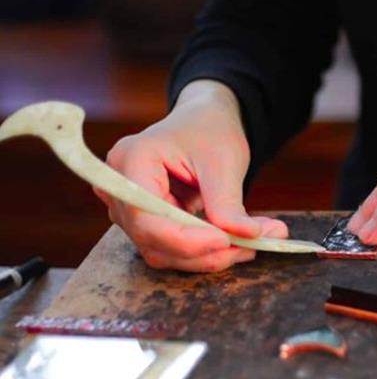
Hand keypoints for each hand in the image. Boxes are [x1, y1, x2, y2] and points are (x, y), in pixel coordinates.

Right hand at [94, 80, 288, 271]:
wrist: (203, 122)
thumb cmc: (209, 130)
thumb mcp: (223, 160)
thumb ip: (228, 202)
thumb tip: (249, 237)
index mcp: (132, 160)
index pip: (145, 216)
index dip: (184, 239)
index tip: (226, 241)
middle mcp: (121, 188)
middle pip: (153, 240)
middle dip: (205, 251)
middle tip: (253, 246)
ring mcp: (130, 209)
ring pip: (164, 252)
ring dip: (210, 256)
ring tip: (254, 243)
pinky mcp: (148, 223)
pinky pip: (173, 249)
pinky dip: (207, 252)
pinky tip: (238, 242)